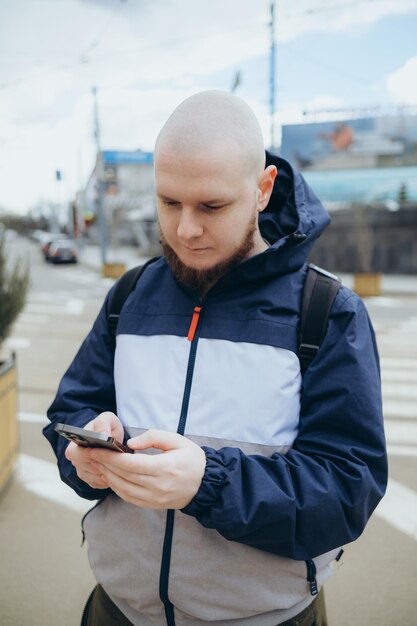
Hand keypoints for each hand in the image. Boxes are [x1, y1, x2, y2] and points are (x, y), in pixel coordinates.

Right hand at [64, 412, 123, 489]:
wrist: (111, 437)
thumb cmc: (106, 427)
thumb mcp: (106, 419)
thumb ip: (103, 423)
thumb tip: (102, 434)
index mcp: (75, 443)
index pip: (73, 453)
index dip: (85, 455)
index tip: (99, 454)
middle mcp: (76, 459)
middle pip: (82, 468)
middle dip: (98, 465)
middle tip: (112, 462)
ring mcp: (83, 470)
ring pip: (91, 477)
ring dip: (104, 472)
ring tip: (117, 466)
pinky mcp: (91, 479)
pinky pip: (98, 484)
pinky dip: (107, 480)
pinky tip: (116, 472)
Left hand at [89, 429, 205, 508]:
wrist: (205, 484)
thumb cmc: (191, 459)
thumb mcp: (177, 440)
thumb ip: (153, 437)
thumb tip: (130, 444)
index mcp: (165, 468)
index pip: (130, 464)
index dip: (110, 457)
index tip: (96, 449)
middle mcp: (158, 486)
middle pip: (122, 476)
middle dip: (103, 464)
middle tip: (90, 453)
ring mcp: (154, 498)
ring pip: (122, 488)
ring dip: (107, 476)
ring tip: (97, 463)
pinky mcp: (152, 505)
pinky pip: (128, 497)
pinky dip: (115, 486)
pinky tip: (110, 476)